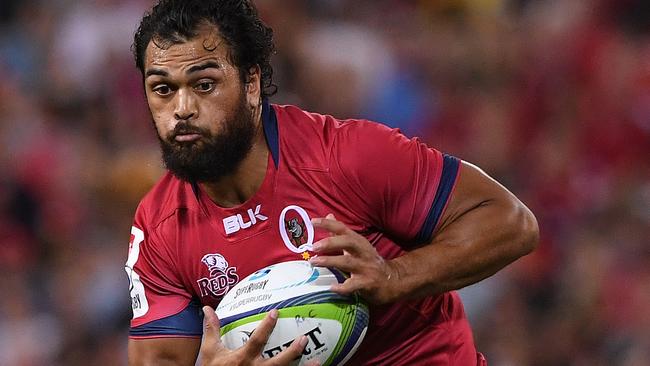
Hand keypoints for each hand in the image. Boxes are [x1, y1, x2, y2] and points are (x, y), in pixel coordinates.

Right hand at [199, 306, 317, 365]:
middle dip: (292, 352)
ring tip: (319, 362)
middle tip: (304, 339)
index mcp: (243, 359)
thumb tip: (208, 308)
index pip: (257, 341)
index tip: (276, 312)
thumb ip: (212, 330)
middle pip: (278, 362)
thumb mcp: (210, 351)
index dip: (266, 327)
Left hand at [309, 214, 399, 304]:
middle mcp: (363, 252)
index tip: (313, 222)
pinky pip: (354, 285)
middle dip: (331, 243)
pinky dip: (342, 287)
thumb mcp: (357, 245)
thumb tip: (329, 216)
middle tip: (314, 246)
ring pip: (348, 262)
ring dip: (330, 261)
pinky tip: (331, 287)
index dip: (329, 224)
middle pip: (348, 242)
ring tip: (314, 262)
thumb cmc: (369, 261)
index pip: (343, 229)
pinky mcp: (369, 284)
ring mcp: (366, 268)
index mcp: (359, 242)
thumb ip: (341, 233)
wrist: (393, 280)